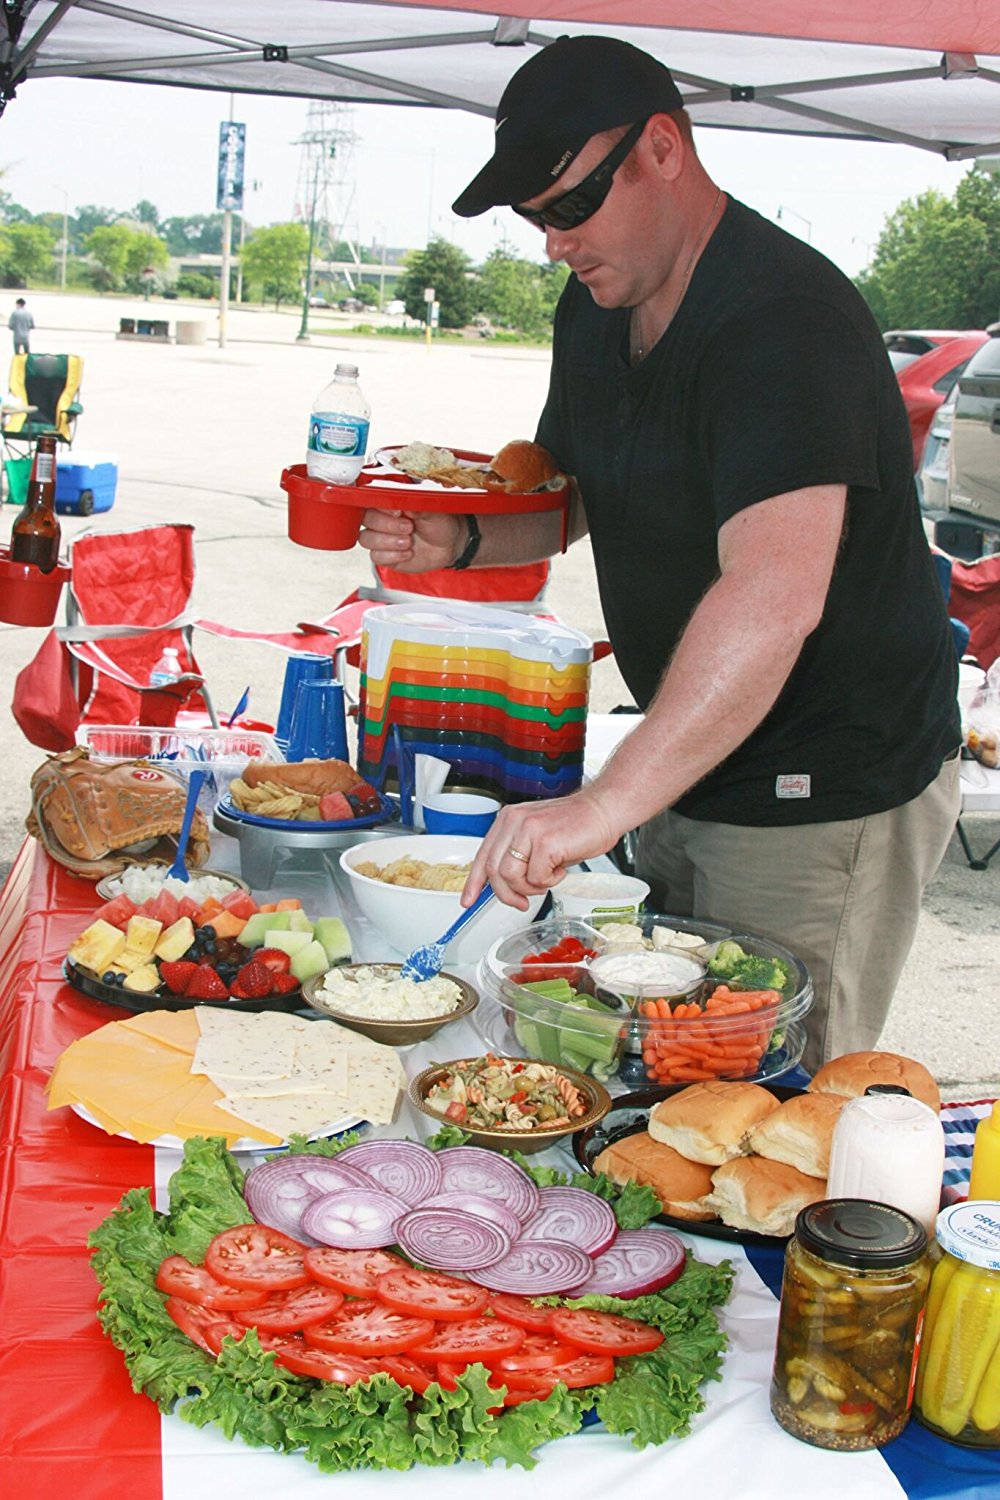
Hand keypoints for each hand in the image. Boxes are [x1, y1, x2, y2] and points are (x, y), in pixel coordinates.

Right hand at [358, 508, 464, 571]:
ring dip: (388, 541)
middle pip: (366, 518)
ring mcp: (381, 536)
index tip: (398, 512)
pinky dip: (392, 556)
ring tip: (409, 542)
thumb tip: (407, 505)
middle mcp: (382, 517)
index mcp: (391, 501)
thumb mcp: (435, 510)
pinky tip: (408, 553)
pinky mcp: (384, 555)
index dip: (381, 506)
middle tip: (408, 528)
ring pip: (366, 538)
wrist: (448, 545)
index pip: (372, 499)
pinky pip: (375, 556)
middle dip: (387, 525)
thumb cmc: (439, 522)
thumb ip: (420, 506)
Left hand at [462, 789, 617, 910]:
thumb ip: (520, 855)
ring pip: (511, 876)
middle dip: (506, 893)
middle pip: (493, 870)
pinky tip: (560, 869)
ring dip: (530, 887)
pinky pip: (536, 876)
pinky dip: (549, 881)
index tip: (468, 900)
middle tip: (521, 902)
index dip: (474, 882)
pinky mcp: (546, 842)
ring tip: (548, 877)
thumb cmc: (577, 824)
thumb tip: (508, 884)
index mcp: (509, 819)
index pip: (483, 855)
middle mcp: (515, 821)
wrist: (604, 809)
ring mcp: (529, 830)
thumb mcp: (538, 837)